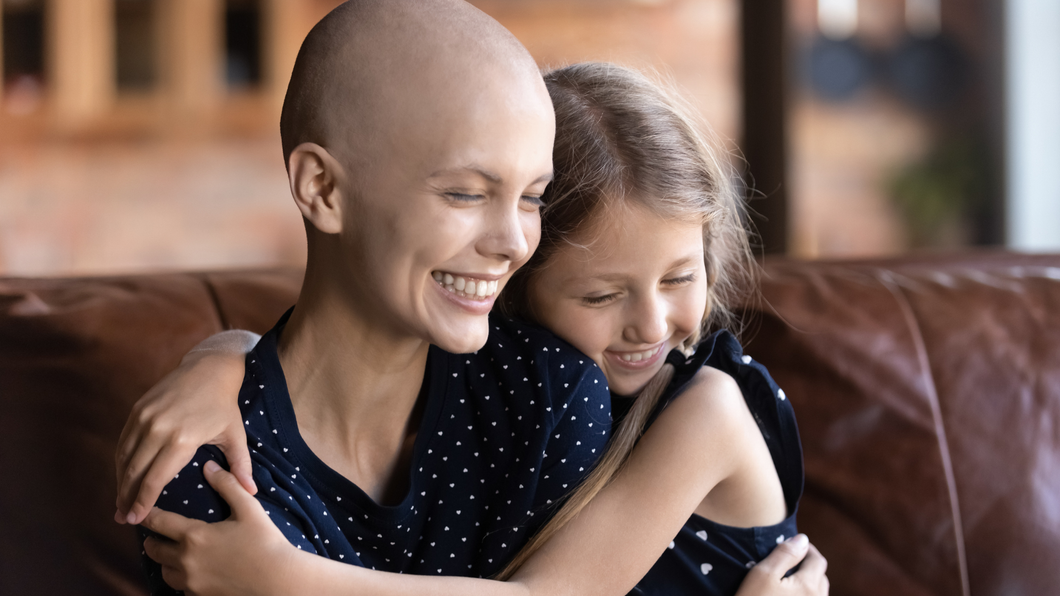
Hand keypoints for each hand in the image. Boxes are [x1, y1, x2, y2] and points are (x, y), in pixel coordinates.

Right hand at [115, 349, 253, 524]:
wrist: (209, 368)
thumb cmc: (224, 405)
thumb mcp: (235, 435)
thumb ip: (240, 466)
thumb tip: (251, 492)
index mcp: (182, 440)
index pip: (155, 479)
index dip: (143, 502)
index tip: (136, 520)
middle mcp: (158, 429)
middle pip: (134, 472)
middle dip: (127, 498)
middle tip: (123, 519)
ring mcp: (144, 418)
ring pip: (124, 458)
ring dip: (120, 482)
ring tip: (120, 503)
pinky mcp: (137, 410)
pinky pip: (123, 442)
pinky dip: (120, 462)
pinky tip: (123, 476)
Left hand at [142, 461, 294, 595]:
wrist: (278, 581)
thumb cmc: (266, 542)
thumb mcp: (248, 508)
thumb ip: (227, 485)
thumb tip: (209, 466)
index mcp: (194, 536)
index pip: (159, 523)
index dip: (148, 515)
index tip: (144, 511)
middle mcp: (186, 561)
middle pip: (154, 550)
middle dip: (152, 540)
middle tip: (156, 534)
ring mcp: (191, 582)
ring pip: (165, 572)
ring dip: (165, 562)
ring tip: (173, 554)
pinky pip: (180, 588)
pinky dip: (182, 579)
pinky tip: (193, 572)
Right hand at [735, 534, 828, 595]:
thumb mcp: (763, 574)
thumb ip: (785, 553)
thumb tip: (803, 538)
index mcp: (809, 586)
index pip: (818, 560)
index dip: (807, 549)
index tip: (794, 545)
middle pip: (821, 577)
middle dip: (809, 565)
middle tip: (790, 561)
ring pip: (819, 593)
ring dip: (809, 582)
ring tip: (789, 580)